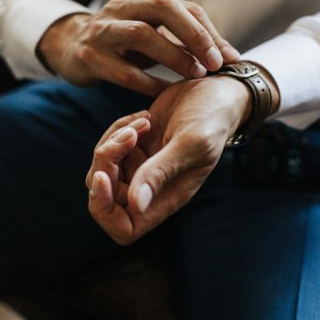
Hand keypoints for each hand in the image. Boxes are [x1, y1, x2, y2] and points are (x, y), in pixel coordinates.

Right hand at [37, 0, 239, 95]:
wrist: (71, 47)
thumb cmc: (122, 42)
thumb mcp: (151, 33)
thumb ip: (183, 39)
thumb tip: (227, 55)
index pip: (182, 6)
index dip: (208, 30)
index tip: (229, 57)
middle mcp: (122, 8)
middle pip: (162, 7)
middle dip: (194, 34)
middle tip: (215, 62)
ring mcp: (103, 31)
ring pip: (141, 34)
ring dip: (174, 55)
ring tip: (196, 75)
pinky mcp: (89, 57)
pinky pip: (123, 72)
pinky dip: (149, 84)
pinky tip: (167, 94)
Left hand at [86, 76, 250, 243]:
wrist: (216, 91)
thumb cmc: (212, 119)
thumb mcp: (190, 142)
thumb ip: (161, 171)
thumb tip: (135, 204)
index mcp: (166, 198)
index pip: (124, 229)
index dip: (104, 209)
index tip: (104, 175)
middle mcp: (150, 187)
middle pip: (104, 196)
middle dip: (104, 164)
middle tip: (128, 136)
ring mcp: (141, 166)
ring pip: (103, 168)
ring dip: (113, 141)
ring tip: (143, 122)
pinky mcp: (136, 146)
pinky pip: (110, 145)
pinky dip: (118, 128)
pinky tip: (144, 116)